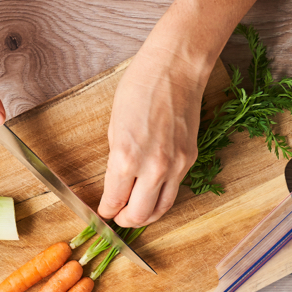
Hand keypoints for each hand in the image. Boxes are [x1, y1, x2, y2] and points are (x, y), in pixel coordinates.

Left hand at [98, 46, 203, 226]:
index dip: (106, 211)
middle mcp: (152, 168)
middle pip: (138, 215)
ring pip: (160, 210)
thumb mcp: (114, 127)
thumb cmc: (140, 89)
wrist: (174, 71)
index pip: (114, 201)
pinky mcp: (189, 161)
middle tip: (118, 218)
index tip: (103, 212)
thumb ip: (116, 162)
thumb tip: (116, 184)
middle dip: (124, 220)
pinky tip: (152, 195)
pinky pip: (174, 191)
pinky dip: (161, 199)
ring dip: (145, 217)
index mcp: (126, 158)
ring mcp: (174, 167)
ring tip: (136, 214)